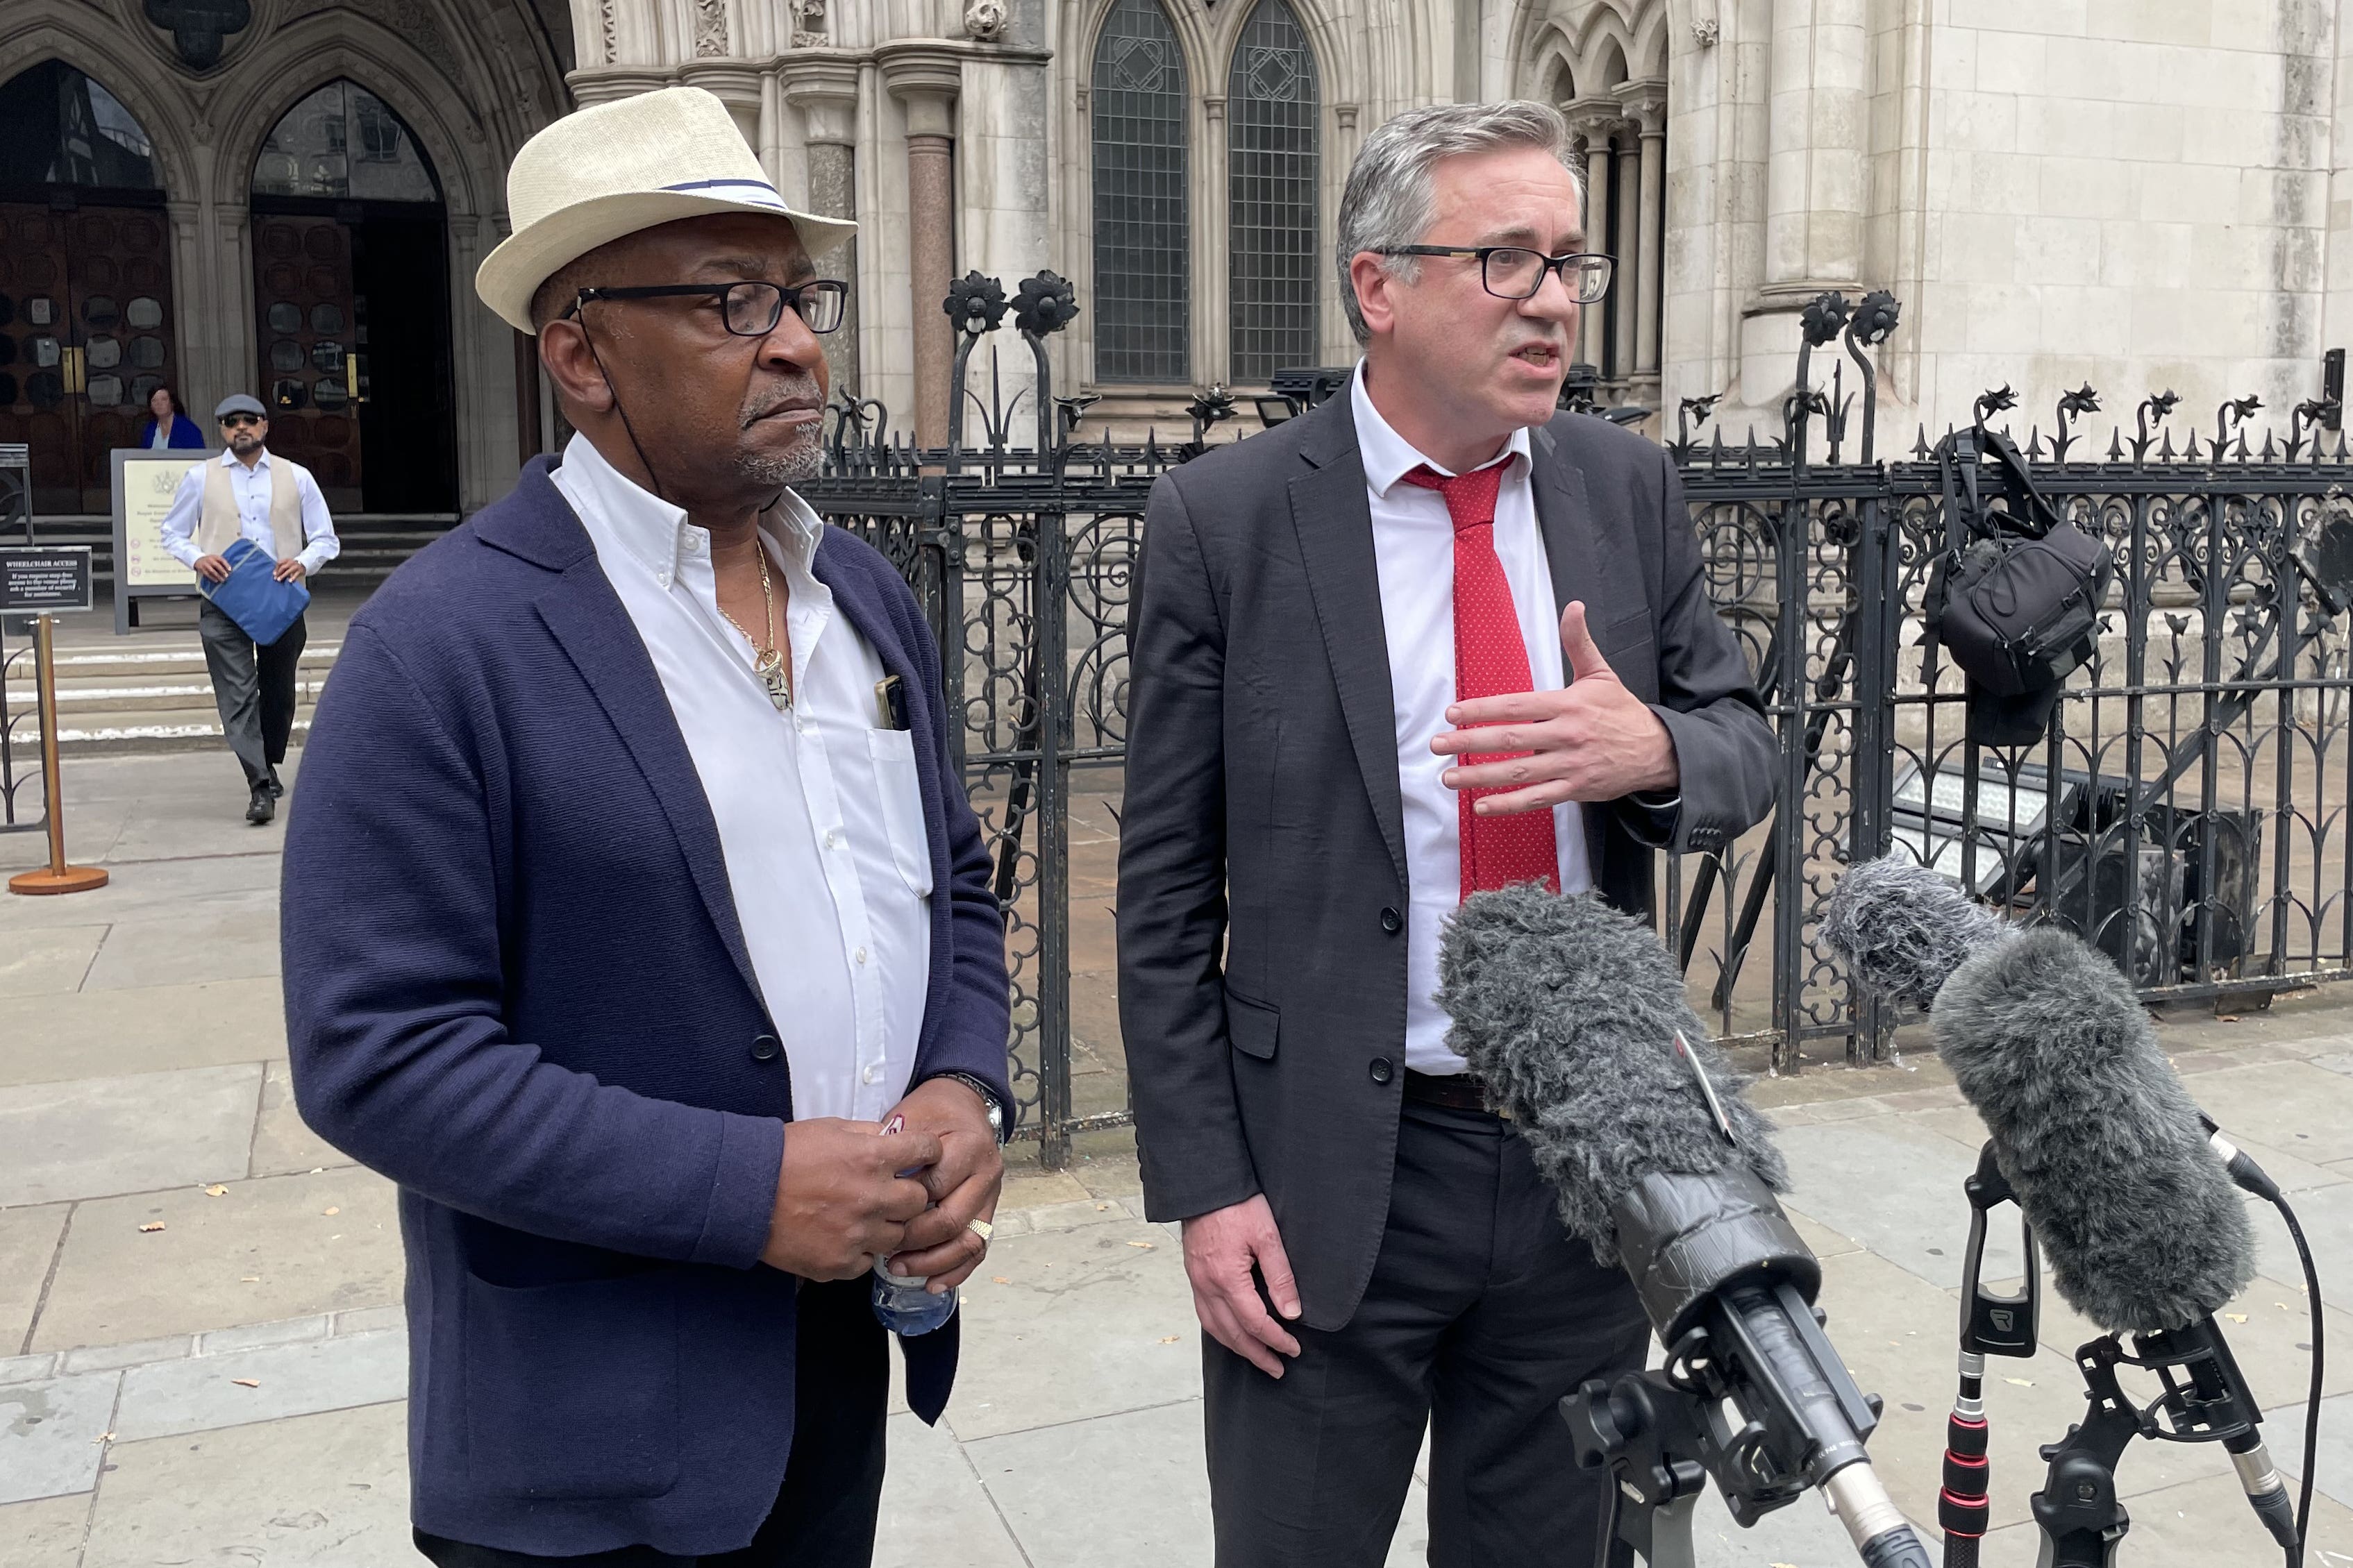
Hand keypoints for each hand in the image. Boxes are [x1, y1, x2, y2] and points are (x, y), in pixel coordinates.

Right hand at [194, 554, 230, 583]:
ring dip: (218, 576)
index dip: (226, 565)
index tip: (230, 570)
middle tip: (226, 576)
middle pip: (217, 565)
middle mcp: (210, 560)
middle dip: (222, 571)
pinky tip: (216, 580)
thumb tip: (229, 570)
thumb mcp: (215, 558)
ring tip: (222, 580)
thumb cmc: (210, 560)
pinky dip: (212, 578)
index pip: (222, 560)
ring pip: (212, 571)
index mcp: (215, 557)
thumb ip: (221, 562)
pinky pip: (207, 574)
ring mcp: (205, 564)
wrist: (198, 559)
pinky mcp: (202, 569)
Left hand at [273, 559, 307, 583]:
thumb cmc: (293, 565)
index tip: (274, 574)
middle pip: (283, 567)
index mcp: (287, 560)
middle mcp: (291, 562)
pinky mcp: (300, 570)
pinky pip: (296, 574)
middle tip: (275, 578)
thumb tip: (275, 574)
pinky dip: (292, 578)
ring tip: (279, 580)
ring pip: (288, 571)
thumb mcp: (287, 564)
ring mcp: (295, 566)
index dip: (276, 568)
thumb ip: (282, 567)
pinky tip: (289, 581)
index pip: (279, 563)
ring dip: (283, 575)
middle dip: (278, 573)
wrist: (304, 564)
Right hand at [760, 1118, 940, 1279]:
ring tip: (863, 1217)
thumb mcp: (830, 1128)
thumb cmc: (784, 1155)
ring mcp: (858, 1234)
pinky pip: (868, 1261)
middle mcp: (872, 1197)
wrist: (743, 1193)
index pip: (927, 1151)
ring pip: (898, 1236)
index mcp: (872, 1157)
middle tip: (891, 1192)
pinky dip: (860, 1251)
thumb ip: (868, 1133)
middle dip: (910, 1195)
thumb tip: (894, 1138)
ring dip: (886, 1226)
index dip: (927, 1152)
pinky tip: (842, 1237)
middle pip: (919, 1201)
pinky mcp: (840, 1263)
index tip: (923, 1156)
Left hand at [883, 1076, 1004, 1291]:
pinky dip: (955, 1271)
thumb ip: (894, 1148)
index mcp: (968, 1146)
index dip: (902, 1205)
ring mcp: (991, 1195)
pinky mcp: (989, 1212)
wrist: (964, 1105)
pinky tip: (931, 1284)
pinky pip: (978, 1250)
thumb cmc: (931, 1113)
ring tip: (899, 1269)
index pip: (933, 1187)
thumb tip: (866, 1181)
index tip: (874, 1214)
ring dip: (933, 1262)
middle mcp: (986, 1172)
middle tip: (883, 1248)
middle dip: (914, 1240)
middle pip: (951, 1219)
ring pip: (969, 1241)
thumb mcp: (910, 1117)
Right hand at [1181, 1194, 1301, 1377]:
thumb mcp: (1268, 1236)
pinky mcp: (1194, 1275)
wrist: (1205, 1184)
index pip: (1255, 1322)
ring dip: (1237, 1347)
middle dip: (1257, 1354)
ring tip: (1256, 1358)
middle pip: (1233, 1333)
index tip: (1293, 1349)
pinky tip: (1232, 1333)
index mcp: (1227, 1277)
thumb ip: (1280, 1277)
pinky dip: (1220, 1331)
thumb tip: (1291, 1313)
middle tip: (1277, 1368)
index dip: (1276, 1340)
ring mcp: (1197, 1281)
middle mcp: (1207, 1285)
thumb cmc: (1237, 1204)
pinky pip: (1204, 1314)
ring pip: (1215, 1328)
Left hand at [1431, 600, 1676, 814]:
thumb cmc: (1622, 711)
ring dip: (1480, 776)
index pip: (1517, 706)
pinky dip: (1508, 805)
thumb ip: (1579, 642)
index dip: (1483, 710)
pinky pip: (1536, 799)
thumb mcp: (1601, 674)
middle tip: (1438, 745)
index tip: (1453, 713)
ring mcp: (1570, 765)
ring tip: (1449, 777)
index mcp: (1567, 705)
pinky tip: (1481, 806)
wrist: (1656, 750)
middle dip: (1470, 743)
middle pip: (1511, 740)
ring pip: (1518, 772)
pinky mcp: (1575, 789)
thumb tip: (1574, 606)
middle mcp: (1566, 736)